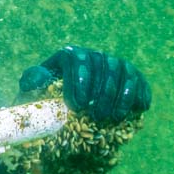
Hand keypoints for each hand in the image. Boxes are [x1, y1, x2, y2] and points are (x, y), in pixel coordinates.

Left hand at [21, 45, 150, 122]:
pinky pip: (139, 80)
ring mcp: (114, 64)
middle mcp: (93, 56)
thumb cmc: (48, 102)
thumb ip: (33, 82)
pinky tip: (139, 108)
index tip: (77, 105)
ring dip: (121, 95)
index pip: (76, 59)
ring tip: (113, 117)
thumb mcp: (34, 92)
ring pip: (124, 71)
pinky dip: (140, 92)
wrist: (69, 113)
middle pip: (103, 65)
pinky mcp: (130, 75)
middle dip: (101, 92)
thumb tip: (39, 76)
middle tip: (96, 116)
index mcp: (70, 55)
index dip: (79, 81)